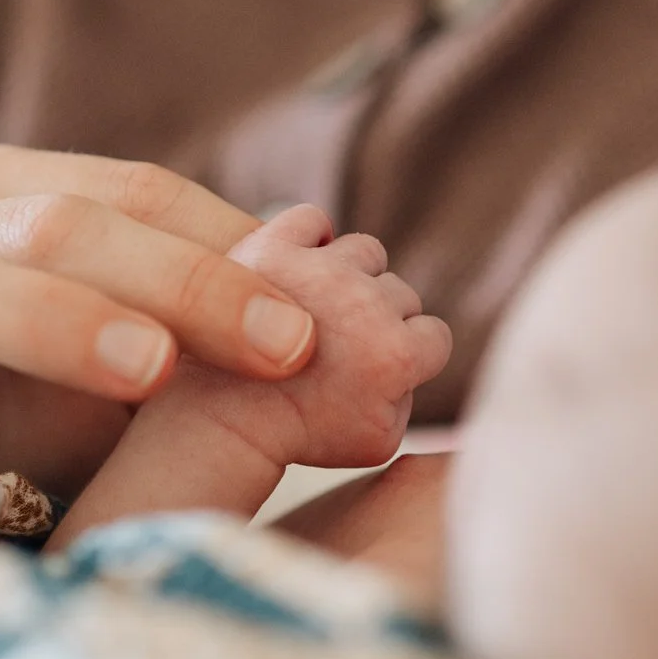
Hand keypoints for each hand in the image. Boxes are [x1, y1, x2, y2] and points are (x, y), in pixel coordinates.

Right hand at [0, 145, 317, 579]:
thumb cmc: (26, 431)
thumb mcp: (132, 374)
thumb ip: (219, 331)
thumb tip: (361, 293)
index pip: (118, 193)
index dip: (228, 244)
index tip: (329, 309)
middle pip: (35, 221)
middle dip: (174, 277)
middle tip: (284, 347)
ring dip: (39, 315)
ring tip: (146, 368)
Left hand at [170, 204, 450, 472]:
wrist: (223, 420)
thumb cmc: (301, 435)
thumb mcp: (378, 439)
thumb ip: (410, 395)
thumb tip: (412, 357)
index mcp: (395, 354)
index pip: (434, 336)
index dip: (409, 354)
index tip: (374, 371)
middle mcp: (363, 304)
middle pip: (399, 292)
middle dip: (376, 318)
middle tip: (335, 349)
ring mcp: (317, 271)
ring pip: (365, 251)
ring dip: (351, 275)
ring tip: (320, 307)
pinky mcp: (272, 248)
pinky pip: (311, 219)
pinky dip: (310, 236)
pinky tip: (301, 266)